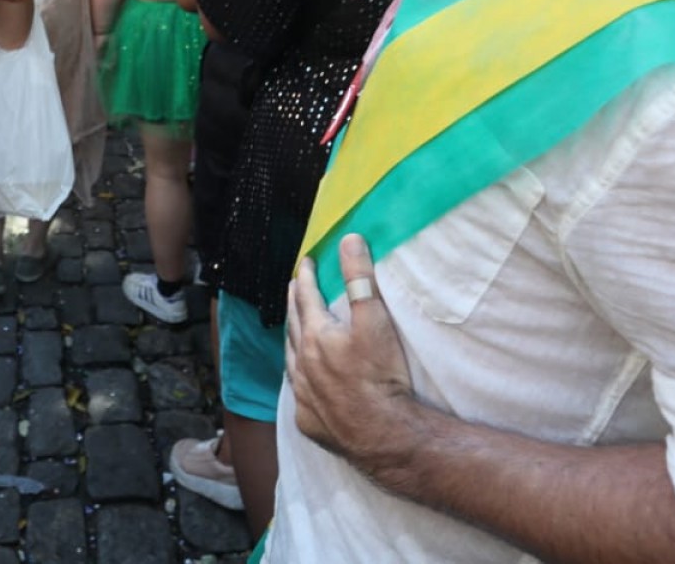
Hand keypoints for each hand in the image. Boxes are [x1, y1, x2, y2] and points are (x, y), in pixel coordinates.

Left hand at [287, 234, 422, 487]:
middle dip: (294, 304)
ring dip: (293, 340)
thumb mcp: (375, 319)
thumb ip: (361, 278)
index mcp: (316, 336)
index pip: (306, 298)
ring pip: (291, 360)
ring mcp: (304, 395)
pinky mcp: (309, 421)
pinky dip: (299, 377)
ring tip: (294, 328)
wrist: (383, 433)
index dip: (305, 277)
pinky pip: (299, 392)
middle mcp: (302, 364)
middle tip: (295, 287)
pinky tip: (304, 379)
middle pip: (293, 326)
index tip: (305, 262)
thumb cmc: (381, 375)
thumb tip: (349, 240)